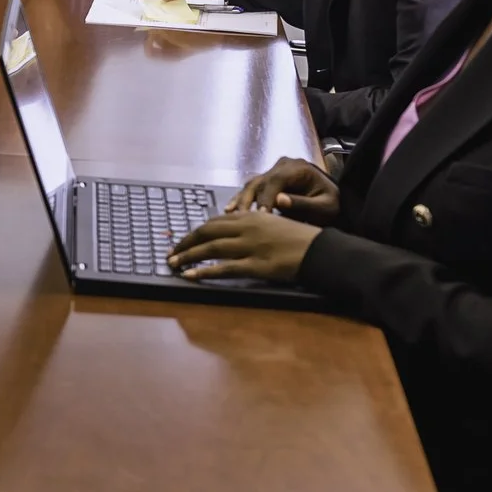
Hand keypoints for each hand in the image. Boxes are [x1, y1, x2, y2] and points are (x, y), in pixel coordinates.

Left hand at [167, 209, 321, 282]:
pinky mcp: (256, 266)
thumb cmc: (300, 239)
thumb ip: (252, 225)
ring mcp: (251, 247)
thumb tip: (232, 229)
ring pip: (211, 249)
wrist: (321, 250)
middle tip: (171, 253)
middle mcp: (248, 228)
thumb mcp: (274, 223)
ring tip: (173, 264)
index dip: (195, 232)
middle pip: (207, 232)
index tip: (183, 240)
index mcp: (251, 216)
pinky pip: (224, 268)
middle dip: (185, 243)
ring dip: (188, 256)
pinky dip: (204, 271)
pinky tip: (191, 275)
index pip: (214, 222)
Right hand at [226, 156, 339, 222]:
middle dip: (248, 201)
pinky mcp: (267, 180)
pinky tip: (229, 211)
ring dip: (241, 201)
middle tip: (241, 219)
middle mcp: (283, 166)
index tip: (261, 215)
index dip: (266, 198)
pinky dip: (240, 200)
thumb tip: (279, 201)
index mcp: (298, 168)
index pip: (276, 180)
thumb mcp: (325, 206)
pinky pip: (251, 189)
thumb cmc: (330, 203)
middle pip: (260, 181)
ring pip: (252, 184)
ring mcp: (274, 171)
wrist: (332, 198)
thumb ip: (304, 203)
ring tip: (230, 216)